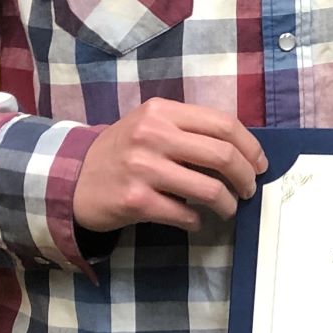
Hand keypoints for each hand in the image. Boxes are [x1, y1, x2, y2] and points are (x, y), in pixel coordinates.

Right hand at [72, 98, 266, 231]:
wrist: (72, 179)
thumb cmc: (123, 152)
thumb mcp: (151, 126)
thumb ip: (189, 130)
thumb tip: (242, 152)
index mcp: (162, 112)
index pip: (223, 124)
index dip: (250, 146)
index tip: (260, 164)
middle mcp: (152, 135)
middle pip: (222, 155)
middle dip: (245, 177)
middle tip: (249, 189)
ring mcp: (142, 168)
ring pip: (208, 188)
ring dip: (226, 204)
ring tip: (227, 209)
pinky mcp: (135, 201)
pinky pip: (184, 214)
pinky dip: (197, 221)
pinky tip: (195, 220)